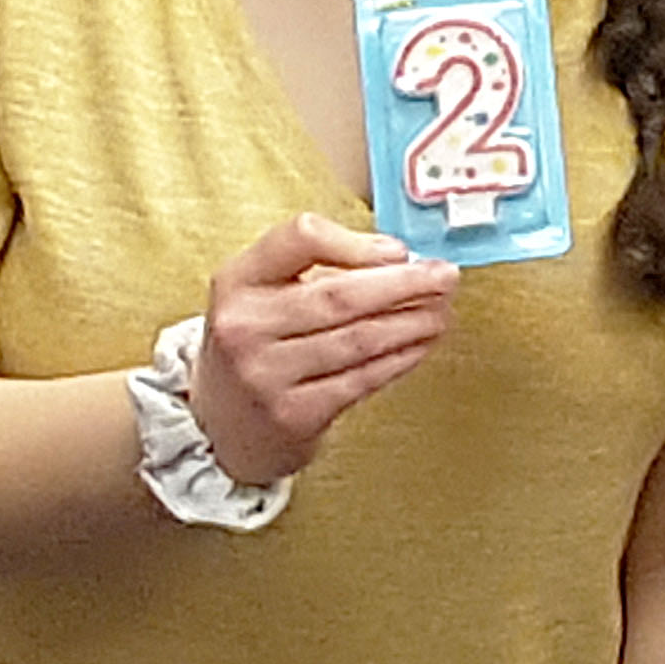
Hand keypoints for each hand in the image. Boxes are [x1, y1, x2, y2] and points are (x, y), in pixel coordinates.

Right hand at [190, 214, 456, 486]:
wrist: (217, 423)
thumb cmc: (257, 343)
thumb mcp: (261, 292)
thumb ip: (316, 266)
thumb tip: (399, 258)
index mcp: (237, 281)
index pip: (298, 239)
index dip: (357, 242)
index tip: (400, 250)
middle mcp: (245, 326)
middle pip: (341, 295)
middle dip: (406, 284)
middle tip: (446, 277)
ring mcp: (266, 374)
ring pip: (360, 339)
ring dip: (414, 322)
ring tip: (442, 311)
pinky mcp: (293, 414)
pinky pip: (363, 379)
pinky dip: (402, 358)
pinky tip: (422, 344)